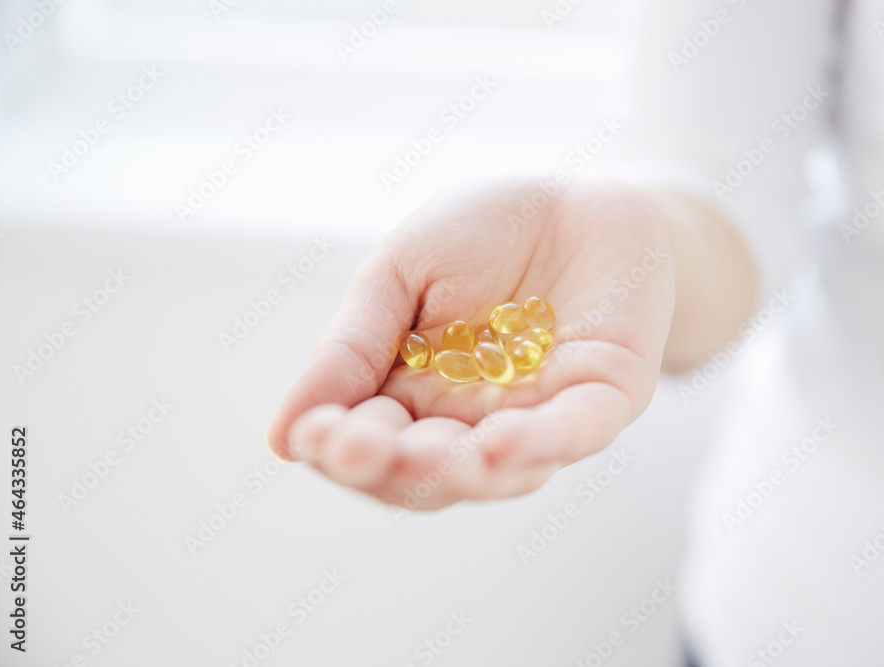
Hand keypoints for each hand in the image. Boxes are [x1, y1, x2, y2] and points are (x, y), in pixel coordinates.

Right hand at [266, 178, 674, 509]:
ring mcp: (539, 415)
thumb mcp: (401, 272)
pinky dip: (539, 443)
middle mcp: (473, 421)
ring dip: (455, 471)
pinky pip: (574, 431)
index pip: (368, 444)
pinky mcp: (602, 396)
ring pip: (497, 472)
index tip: (310, 436)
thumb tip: (281, 437)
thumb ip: (353, 346)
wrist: (575, 194)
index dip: (337, 448)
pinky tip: (499, 446)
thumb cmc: (484, 231)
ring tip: (418, 456)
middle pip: (426, 475)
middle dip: (388, 468)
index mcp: (414, 395)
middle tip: (356, 451)